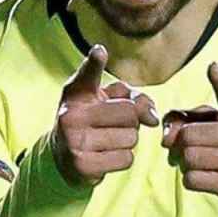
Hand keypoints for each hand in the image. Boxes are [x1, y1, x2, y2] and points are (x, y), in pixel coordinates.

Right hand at [51, 44, 159, 187]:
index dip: (94, 62)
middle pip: (129, 113)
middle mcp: (71, 115)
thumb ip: (133, 97)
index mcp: (76, 93)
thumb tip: (154, 118)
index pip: (87, 75)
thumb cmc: (92, 121)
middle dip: (131, 121)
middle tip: (114, 125)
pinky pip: (126, 159)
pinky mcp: (83, 165)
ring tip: (108, 140)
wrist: (63, 157)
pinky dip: (123, 158)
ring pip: (131, 138)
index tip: (100, 51)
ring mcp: (75, 141)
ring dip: (127, 141)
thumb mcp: (106, 101)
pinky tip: (106, 155)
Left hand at [162, 62, 217, 211]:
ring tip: (195, 163)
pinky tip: (202, 176)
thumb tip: (165, 133)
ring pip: (189, 158)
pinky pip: (193, 179)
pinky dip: (190, 179)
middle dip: (179, 144)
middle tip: (184, 148)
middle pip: (189, 136)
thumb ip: (192, 116)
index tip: (213, 67)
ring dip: (184, 163)